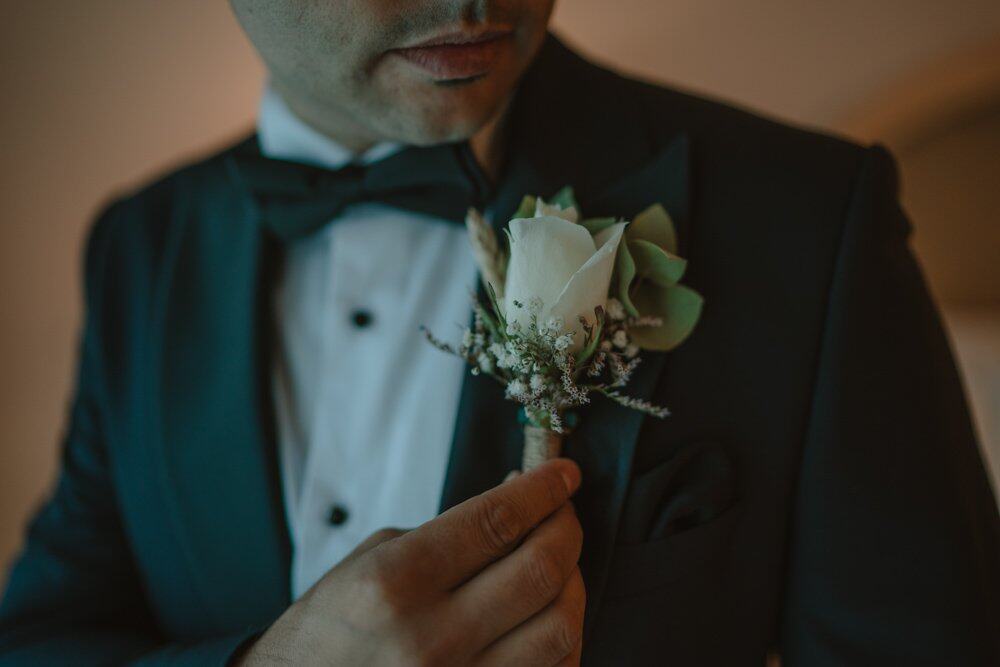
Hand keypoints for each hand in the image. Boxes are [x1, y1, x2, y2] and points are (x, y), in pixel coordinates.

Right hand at [238, 458, 584, 665]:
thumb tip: (517, 504)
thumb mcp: (370, 561)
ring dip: (572, 582)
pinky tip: (550, 610)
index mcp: (396, 582)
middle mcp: (431, 637)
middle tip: (564, 509)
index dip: (542, 489)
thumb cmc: (329, 629)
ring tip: (559, 560)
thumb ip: (446, 535)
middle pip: (539, 569)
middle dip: (566, 527)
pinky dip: (562, 634)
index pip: (496, 521)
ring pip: (559, 626)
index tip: (563, 473)